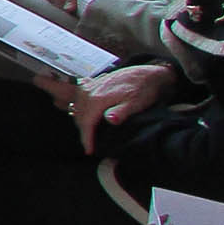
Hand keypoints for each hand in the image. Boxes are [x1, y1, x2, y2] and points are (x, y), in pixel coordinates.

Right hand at [49, 64, 172, 153]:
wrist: (145, 74)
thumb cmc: (143, 90)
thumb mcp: (136, 103)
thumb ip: (122, 112)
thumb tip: (110, 119)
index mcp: (98, 98)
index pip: (86, 122)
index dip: (86, 138)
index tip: (89, 151)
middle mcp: (89, 91)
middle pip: (80, 116)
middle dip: (84, 132)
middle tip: (90, 145)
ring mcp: (89, 86)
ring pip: (77, 108)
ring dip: (81, 121)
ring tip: (89, 133)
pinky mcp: (91, 84)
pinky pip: (79, 99)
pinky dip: (80, 109)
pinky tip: (85, 114)